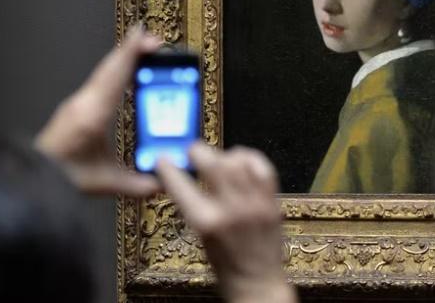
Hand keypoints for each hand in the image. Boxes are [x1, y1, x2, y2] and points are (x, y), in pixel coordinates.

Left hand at [35, 26, 161, 196]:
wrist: (33, 176)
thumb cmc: (61, 177)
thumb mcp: (104, 182)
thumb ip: (137, 184)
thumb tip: (163, 182)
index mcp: (92, 116)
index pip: (115, 77)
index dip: (131, 55)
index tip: (144, 37)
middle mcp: (84, 102)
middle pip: (111, 67)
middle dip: (133, 50)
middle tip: (154, 40)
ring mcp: (78, 101)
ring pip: (104, 71)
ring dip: (124, 57)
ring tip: (144, 49)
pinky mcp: (76, 104)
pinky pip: (99, 79)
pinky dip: (115, 68)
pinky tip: (125, 70)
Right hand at [156, 143, 296, 302]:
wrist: (257, 283)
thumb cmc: (225, 266)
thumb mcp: (199, 236)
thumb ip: (192, 206)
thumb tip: (180, 180)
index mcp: (206, 223)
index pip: (180, 185)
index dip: (167, 168)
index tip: (163, 160)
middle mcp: (231, 211)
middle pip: (213, 163)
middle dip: (198, 151)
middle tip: (192, 151)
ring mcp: (255, 205)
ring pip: (238, 162)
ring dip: (223, 154)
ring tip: (217, 158)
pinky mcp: (271, 203)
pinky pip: (263, 168)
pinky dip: (250, 159)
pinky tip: (241, 161)